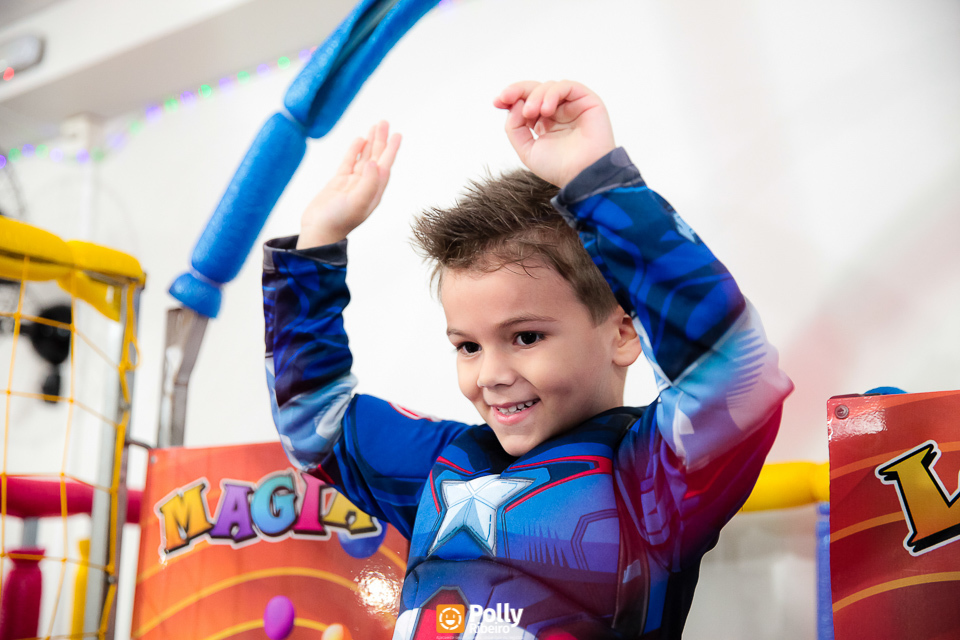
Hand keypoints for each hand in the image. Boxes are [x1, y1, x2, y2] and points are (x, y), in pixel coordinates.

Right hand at [297, 121, 401, 248]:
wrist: (319, 231)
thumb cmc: (339, 221)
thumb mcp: (357, 203)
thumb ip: (368, 183)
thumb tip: (374, 163)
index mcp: (374, 191)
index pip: (385, 165)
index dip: (391, 149)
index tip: (397, 134)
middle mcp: (366, 185)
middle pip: (377, 158)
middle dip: (381, 140)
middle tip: (384, 123)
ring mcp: (352, 183)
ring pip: (364, 157)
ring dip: (370, 142)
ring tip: (375, 126)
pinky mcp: (339, 182)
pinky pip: (349, 161)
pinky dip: (354, 150)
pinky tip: (359, 140)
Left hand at [494, 80, 614, 187]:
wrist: (582, 175)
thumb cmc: (559, 167)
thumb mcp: (526, 149)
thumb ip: (515, 128)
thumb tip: (514, 104)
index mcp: (544, 124)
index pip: (526, 102)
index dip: (511, 98)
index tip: (497, 102)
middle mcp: (558, 113)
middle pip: (535, 90)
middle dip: (518, 91)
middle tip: (506, 99)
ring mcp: (572, 106)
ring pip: (549, 87)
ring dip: (535, 96)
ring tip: (531, 113)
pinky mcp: (587, 100)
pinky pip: (567, 86)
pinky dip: (553, 93)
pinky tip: (546, 109)